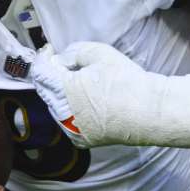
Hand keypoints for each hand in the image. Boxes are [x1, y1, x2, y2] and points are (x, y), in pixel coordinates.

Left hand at [29, 42, 189, 148]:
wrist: (149, 112)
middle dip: (51, 74)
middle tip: (66, 64)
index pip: (40, 71)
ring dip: (59, 93)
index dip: (43, 57)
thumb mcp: (99, 53)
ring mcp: (70, 130)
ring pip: (54, 106)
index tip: (50, 50)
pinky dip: (69, 110)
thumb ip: (73, 52)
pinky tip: (86, 101)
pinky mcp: (81, 140)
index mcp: (63, 89)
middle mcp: (62, 113)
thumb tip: (61, 60)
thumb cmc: (127, 81)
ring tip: (80, 82)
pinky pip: (66, 121)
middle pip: (45, 89)